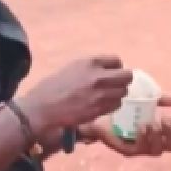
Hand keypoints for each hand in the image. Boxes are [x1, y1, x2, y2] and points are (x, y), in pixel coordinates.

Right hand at [18, 56, 132, 132]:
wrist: (43, 108)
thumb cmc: (53, 88)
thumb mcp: (72, 68)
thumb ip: (91, 68)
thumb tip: (109, 71)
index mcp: (90, 63)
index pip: (117, 61)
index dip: (116, 68)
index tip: (112, 73)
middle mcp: (99, 76)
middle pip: (127, 76)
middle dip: (122, 81)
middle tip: (114, 86)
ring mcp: (101, 94)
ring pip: (123, 92)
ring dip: (117, 94)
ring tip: (106, 97)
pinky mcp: (100, 109)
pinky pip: (116, 105)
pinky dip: (112, 105)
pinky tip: (101, 105)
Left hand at [83, 96, 170, 156]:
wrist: (101, 114)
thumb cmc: (124, 109)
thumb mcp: (145, 101)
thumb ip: (162, 100)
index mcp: (158, 134)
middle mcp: (152, 143)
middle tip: (164, 120)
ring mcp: (141, 149)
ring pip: (158, 151)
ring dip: (158, 136)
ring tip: (151, 123)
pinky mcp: (128, 150)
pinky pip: (141, 149)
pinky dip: (144, 138)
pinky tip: (141, 126)